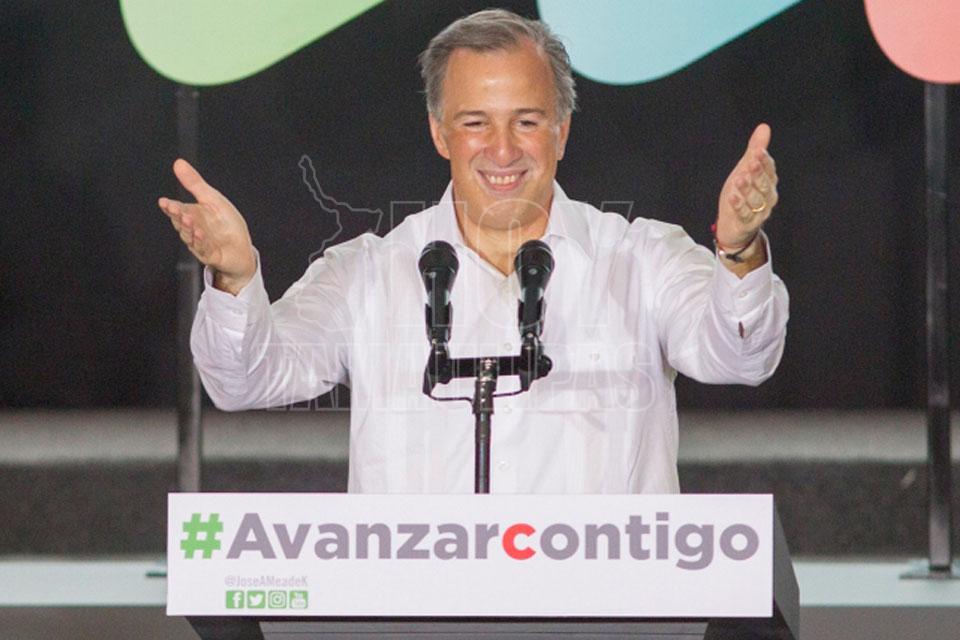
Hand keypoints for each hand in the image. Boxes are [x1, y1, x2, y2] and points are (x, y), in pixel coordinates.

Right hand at [158, 159, 256, 293]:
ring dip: (188, 227)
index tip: (164, 201)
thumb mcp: (213, 199)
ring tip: (188, 218)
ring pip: (189, 236)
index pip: (177, 210)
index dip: (170, 206)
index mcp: (193, 214)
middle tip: (174, 208)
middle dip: (177, 215)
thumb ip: (195, 183)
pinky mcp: (209, 254)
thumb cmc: (227, 224)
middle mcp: (193, 229)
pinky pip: (203, 248)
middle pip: (181, 222)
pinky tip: (199, 232)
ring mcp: (200, 243)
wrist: (241, 248)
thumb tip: (179, 163)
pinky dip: (200, 240)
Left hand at [715, 124, 777, 250]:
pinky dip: (739, 206)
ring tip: (739, 179)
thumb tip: (764, 127)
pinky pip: (744, 214)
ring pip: (755, 199)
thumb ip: (755, 150)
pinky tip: (732, 197)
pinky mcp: (747, 223)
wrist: (733, 225)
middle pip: (765, 184)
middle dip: (758, 173)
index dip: (764, 161)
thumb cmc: (741, 194)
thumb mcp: (745, 170)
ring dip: (748, 189)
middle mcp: (768, 197)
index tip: (757, 151)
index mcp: (769, 182)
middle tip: (751, 162)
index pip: (769, 169)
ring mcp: (759, 212)